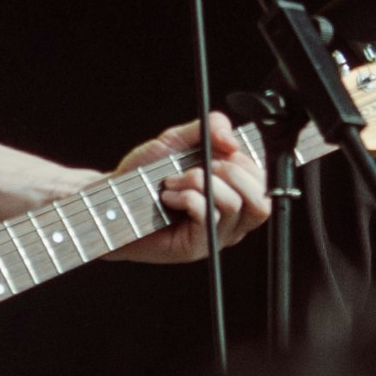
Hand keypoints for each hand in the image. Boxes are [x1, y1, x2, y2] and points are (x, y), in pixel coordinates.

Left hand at [111, 113, 270, 262]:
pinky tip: (167, 197)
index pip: (263, 180)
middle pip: (259, 197)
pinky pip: (208, 215)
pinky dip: (187, 197)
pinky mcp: (197, 247)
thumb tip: (232, 139)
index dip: (244, 159)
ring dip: (199, 183)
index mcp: (235, 194)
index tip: (217, 149)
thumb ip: (211, 128)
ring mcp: (216, 236)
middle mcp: (232, 219)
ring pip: (233, 204)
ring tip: (173, 182)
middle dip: (228, 172)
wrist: (113, 200)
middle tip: (195, 168)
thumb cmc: (145, 175)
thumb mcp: (180, 140)